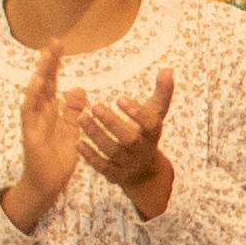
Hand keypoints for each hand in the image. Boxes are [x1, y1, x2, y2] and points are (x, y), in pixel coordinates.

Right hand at [9, 48, 86, 225]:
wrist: (48, 183)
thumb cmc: (57, 157)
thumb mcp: (72, 130)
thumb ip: (74, 110)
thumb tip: (78, 88)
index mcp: (51, 111)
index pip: (53, 82)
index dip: (56, 64)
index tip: (60, 44)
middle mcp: (40, 113)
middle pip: (43, 83)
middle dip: (48, 62)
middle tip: (54, 41)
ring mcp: (33, 122)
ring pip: (35, 93)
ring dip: (40, 74)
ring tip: (46, 55)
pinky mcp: (29, 134)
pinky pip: (29, 112)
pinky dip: (32, 97)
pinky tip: (37, 83)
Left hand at [73, 68, 174, 190]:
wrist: (145, 172)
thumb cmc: (147, 134)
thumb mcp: (156, 114)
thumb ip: (162, 92)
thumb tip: (167, 68)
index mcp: (153, 133)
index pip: (150, 124)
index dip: (136, 113)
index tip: (120, 98)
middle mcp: (143, 150)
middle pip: (130, 139)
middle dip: (112, 123)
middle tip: (95, 106)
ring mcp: (129, 164)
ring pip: (113, 152)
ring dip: (97, 135)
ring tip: (81, 118)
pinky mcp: (115, 175)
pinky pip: (103, 168)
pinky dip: (90, 156)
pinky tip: (78, 142)